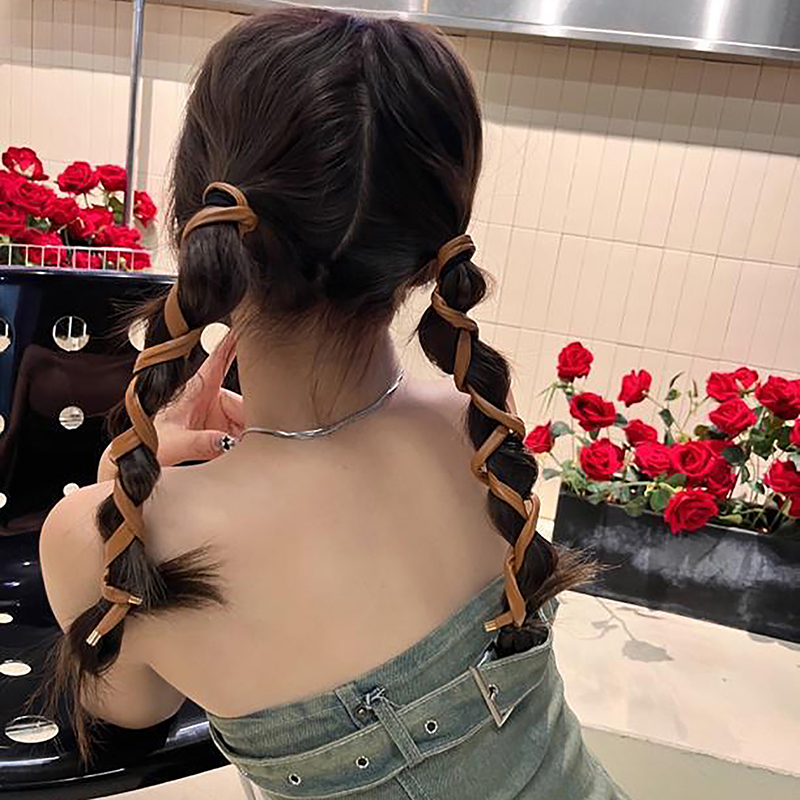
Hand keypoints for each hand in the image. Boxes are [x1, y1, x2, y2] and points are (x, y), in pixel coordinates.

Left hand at [153, 332, 243, 465]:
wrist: (143, 456)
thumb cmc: (151, 443)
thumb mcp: (174, 444)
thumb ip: (200, 444)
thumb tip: (226, 442)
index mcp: (198, 389)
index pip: (221, 356)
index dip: (236, 339)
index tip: (250, 323)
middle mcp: (211, 396)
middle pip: (245, 401)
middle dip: (250, 420)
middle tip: (249, 438)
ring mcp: (218, 412)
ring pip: (247, 420)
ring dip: (246, 436)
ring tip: (238, 451)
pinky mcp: (222, 427)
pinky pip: (242, 433)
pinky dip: (243, 444)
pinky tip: (237, 453)